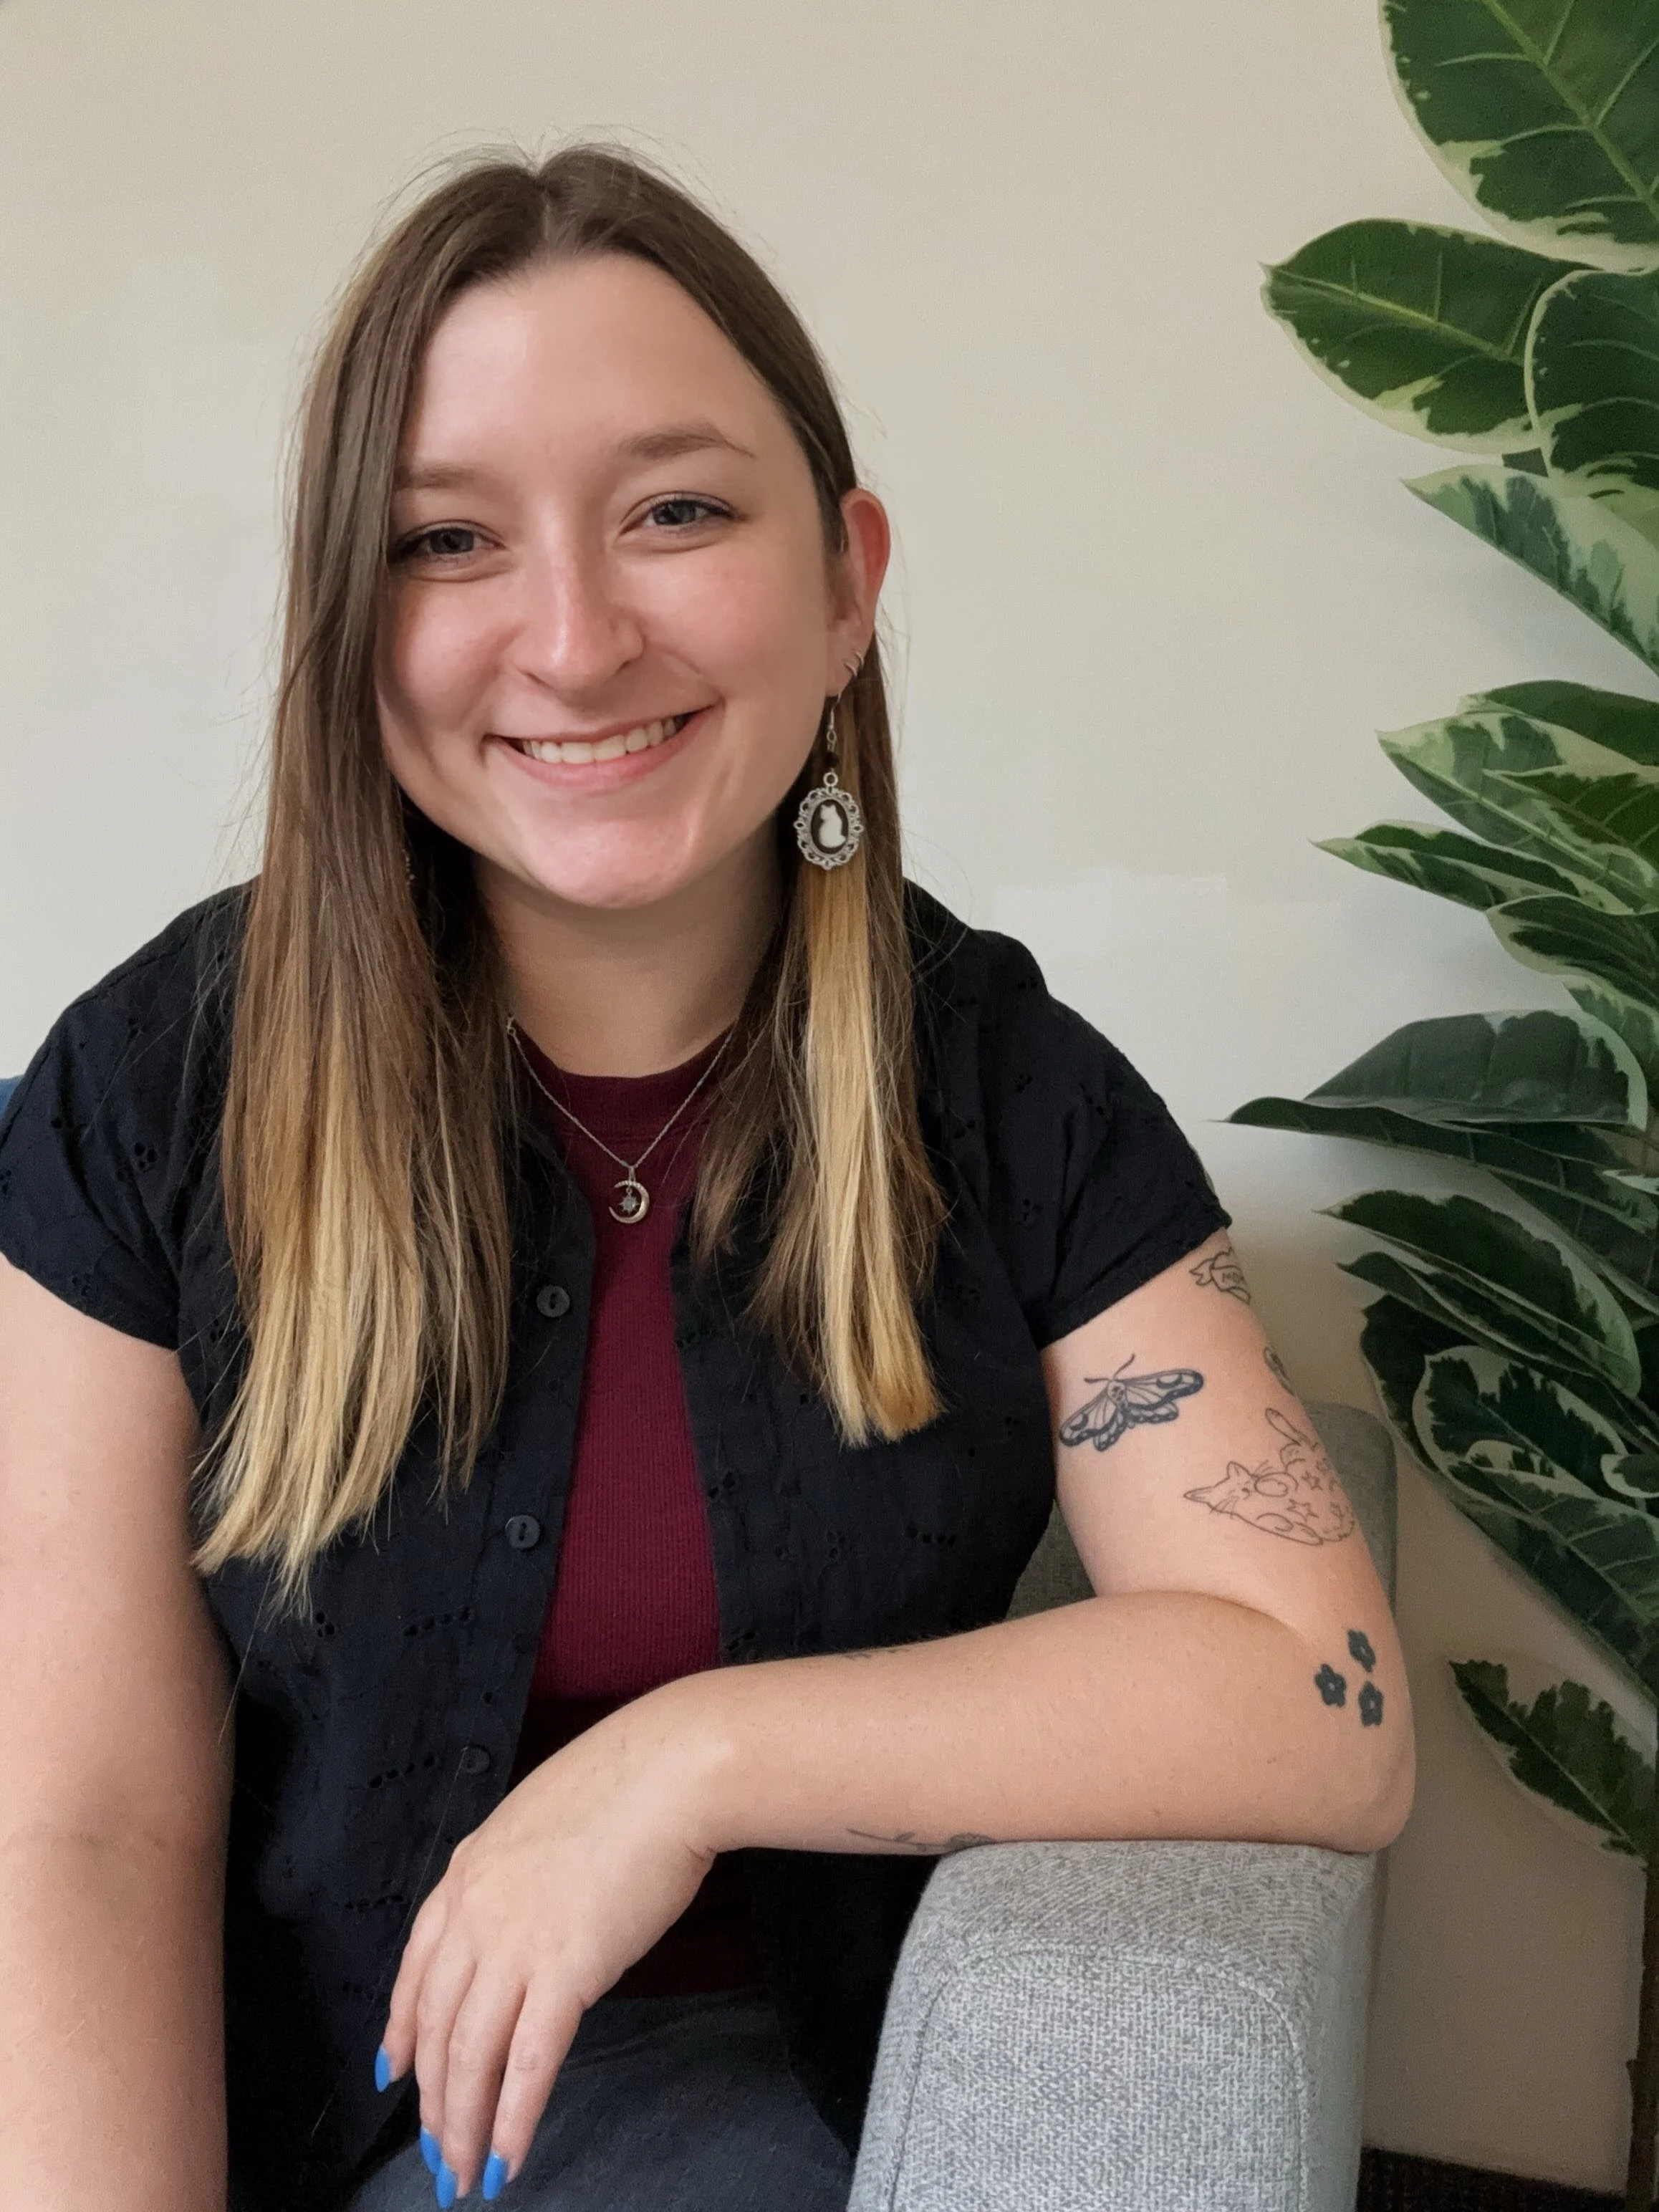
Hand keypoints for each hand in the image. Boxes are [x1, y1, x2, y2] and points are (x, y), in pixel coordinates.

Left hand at [376, 1681, 728, 2201]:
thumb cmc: (625, 1786)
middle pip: (438, 2026)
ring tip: (464, 2174)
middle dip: (433, 2100)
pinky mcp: (565, 1970)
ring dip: (464, 2125)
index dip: (401, 2029)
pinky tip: (509, 2159)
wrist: (669, 1771)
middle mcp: (475, 1912)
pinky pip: (528, 2062)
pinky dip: (514, 2119)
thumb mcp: (539, 1823)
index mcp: (466, 1872)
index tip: (392, 2072)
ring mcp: (515, 1942)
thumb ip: (517, 1875)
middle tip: (435, 2152)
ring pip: (471, 2055)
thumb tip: (528, 1915)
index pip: (416, 1968)